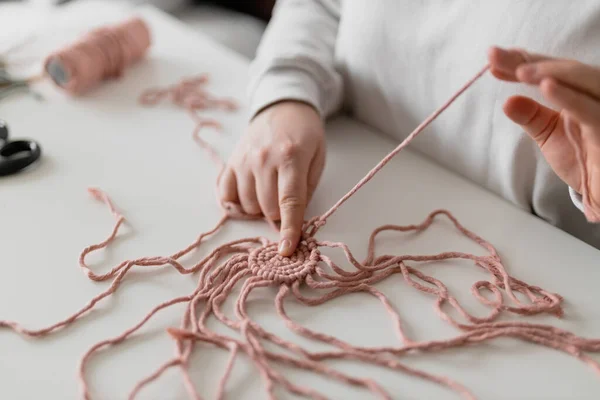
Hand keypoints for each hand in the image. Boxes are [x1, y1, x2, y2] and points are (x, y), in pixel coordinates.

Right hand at [219, 100, 325, 254]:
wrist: (283, 107)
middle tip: (286, 200)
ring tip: (270, 191)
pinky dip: (238, 202)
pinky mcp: (230, 162)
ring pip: (248, 206)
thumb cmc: (305, 135)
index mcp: (291, 158)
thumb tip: (291, 223)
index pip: (290, 201)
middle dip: (279, 214)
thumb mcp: (317, 160)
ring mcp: (244, 160)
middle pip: (268, 208)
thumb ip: (305, 192)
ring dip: (260, 208)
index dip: (290, 229)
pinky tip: (249, 194)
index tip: (287, 250)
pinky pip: (226, 195)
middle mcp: (264, 159)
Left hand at [488, 46, 599, 218]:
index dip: (522, 62)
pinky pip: (590, 109)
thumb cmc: (583, 158)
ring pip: (583, 79)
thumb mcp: (548, 134)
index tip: (492, 59)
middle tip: (495, 56)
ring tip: (520, 71)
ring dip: (550, 72)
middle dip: (528, 61)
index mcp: (579, 93)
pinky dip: (568, 97)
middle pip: (564, 69)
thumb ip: (530, 115)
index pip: (550, 71)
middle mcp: (595, 95)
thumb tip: (507, 101)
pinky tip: (546, 86)